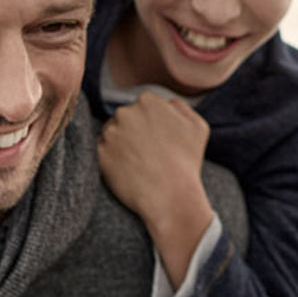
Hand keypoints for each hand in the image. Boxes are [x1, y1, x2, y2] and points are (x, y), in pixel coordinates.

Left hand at [97, 92, 213, 286]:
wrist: (171, 196)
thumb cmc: (187, 162)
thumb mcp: (197, 126)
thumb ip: (180, 106)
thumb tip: (167, 103)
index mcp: (148, 101)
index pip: (142, 107)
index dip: (150, 125)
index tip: (156, 140)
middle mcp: (125, 112)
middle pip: (124, 118)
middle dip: (132, 132)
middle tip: (147, 154)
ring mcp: (110, 133)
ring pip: (112, 134)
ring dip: (121, 146)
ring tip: (138, 164)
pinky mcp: (100, 153)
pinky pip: (103, 153)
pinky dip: (112, 161)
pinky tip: (128, 172)